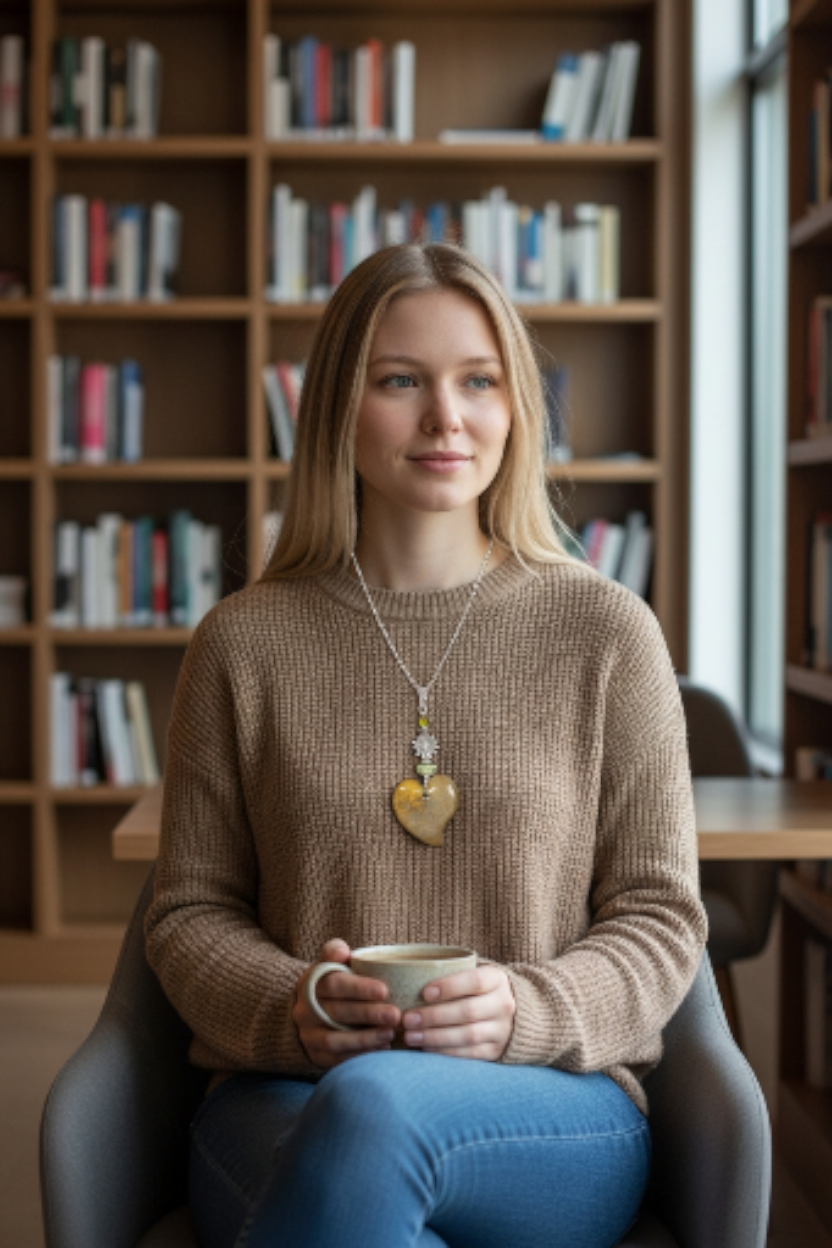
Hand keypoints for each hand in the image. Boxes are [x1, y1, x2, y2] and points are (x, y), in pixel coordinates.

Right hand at [293, 939, 401, 1069]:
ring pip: (335, 1040)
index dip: (359, 988)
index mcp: (310, 984)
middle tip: (395, 1015)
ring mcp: (308, 1036)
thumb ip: (335, 953)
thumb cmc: (331, 985)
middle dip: (368, 1014)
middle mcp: (304, 1011)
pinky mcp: (315, 1056)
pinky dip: (359, 1056)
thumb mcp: (329, 965)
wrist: (309, 1014)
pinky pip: (336, 1060)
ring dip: (365, 1039)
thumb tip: (342, 950)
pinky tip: (381, 1050)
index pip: (333, 984)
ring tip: (390, 1034)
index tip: (385, 990)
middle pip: (337, 1013)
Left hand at [401, 964, 515, 1060]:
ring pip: (468, 1035)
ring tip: (411, 1036)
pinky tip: (426, 1047)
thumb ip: (450, 974)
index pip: (475, 981)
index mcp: (497, 980)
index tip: (424, 993)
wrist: (513, 1014)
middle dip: (434, 1016)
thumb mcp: (474, 974)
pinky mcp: (496, 1050)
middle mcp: (503, 1005)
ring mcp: (501, 1030)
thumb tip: (410, 978)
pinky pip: (469, 1054)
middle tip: (408, 1019)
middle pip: (468, 1011)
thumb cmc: (479, 990)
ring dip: (435, 1037)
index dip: (449, 986)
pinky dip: (445, 1052)